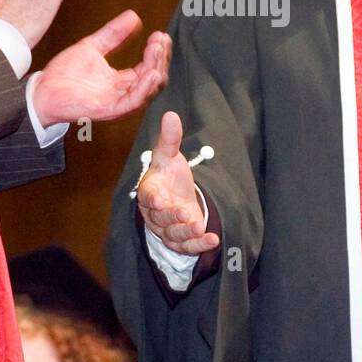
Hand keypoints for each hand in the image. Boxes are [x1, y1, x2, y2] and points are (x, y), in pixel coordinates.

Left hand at [31, 10, 169, 123]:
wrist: (41, 90)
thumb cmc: (63, 74)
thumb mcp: (92, 47)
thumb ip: (113, 34)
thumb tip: (134, 17)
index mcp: (121, 81)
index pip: (148, 67)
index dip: (157, 52)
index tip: (160, 35)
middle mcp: (122, 93)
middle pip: (153, 79)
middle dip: (160, 58)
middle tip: (161, 40)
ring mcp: (117, 102)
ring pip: (147, 90)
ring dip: (156, 69)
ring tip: (157, 49)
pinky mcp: (108, 109)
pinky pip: (133, 101)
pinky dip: (145, 88)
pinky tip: (151, 72)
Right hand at [136, 111, 219, 255]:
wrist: (177, 196)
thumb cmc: (169, 176)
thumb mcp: (169, 156)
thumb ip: (170, 139)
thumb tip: (170, 114)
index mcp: (150, 191)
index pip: (148, 197)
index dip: (154, 200)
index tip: (162, 200)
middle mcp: (155, 214)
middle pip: (160, 219)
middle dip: (172, 217)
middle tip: (185, 213)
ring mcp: (167, 230)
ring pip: (173, 235)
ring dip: (186, 233)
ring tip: (200, 227)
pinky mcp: (179, 242)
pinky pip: (186, 247)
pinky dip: (199, 246)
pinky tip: (213, 240)